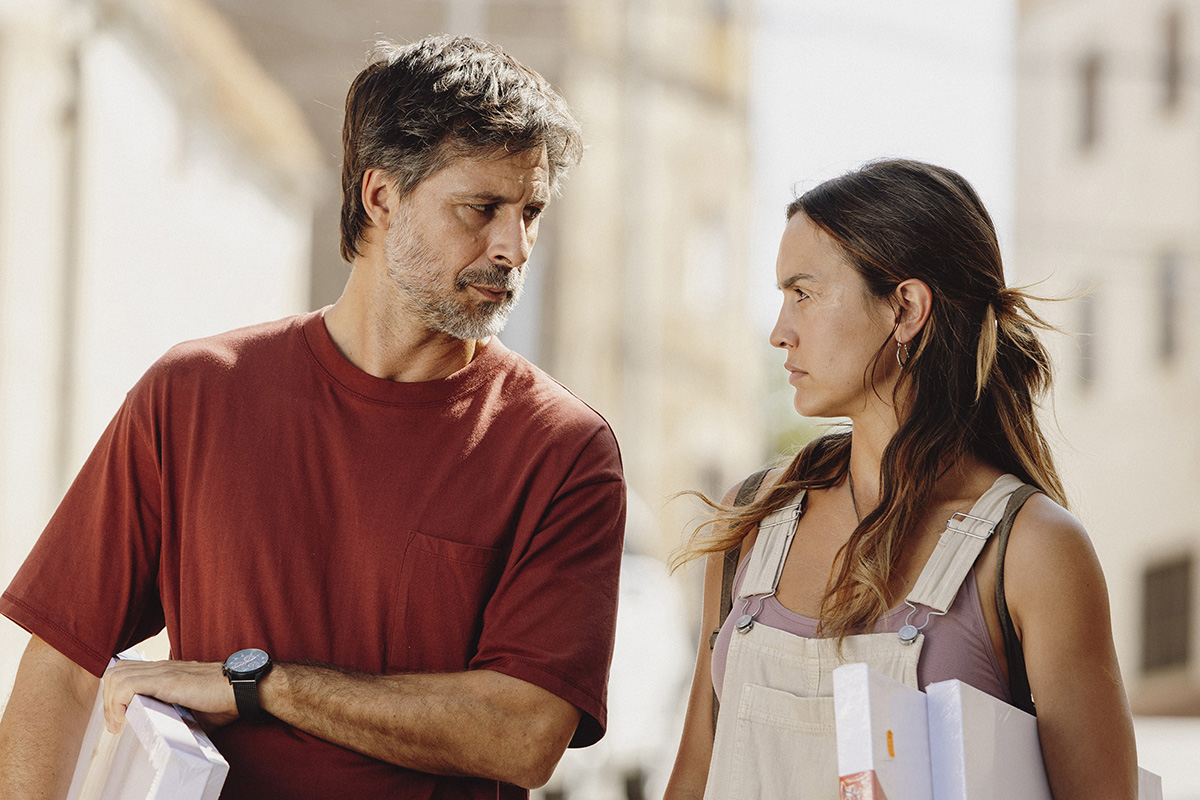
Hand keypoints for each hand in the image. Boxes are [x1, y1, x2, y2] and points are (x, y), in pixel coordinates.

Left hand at [102, 659, 237, 732]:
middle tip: (115, 723)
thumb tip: (172, 739)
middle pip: (115, 671)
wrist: (243, 688)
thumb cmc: (224, 700)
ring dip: (109, 703)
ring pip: (116, 676)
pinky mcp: (167, 681)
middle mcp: (161, 668)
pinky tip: (123, 720)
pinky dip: (117, 703)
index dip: (115, 694)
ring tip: (118, 724)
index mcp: (166, 672)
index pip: (126, 671)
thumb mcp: (193, 709)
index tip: (119, 719)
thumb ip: (177, 717)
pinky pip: (127, 685)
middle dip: (107, 699)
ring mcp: (163, 672)